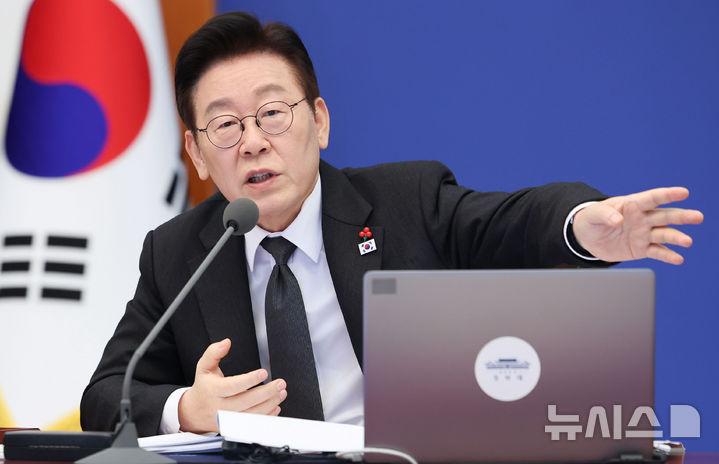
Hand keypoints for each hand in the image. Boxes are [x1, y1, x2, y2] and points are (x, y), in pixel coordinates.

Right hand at [178, 338, 286, 432]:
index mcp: (213, 390)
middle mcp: (221, 407)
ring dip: (270, 403)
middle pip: (246, 401)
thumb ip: (214, 352)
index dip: (249, 380)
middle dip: (266, 392)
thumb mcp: (204, 367)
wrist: (195, 412)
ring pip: (252, 414)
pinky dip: (267, 416)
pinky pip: (253, 425)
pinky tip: (276, 406)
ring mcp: (228, 419)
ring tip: (281, 392)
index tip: (263, 373)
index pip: (232, 386)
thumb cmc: (204, 387)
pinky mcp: (235, 427)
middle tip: (280, 383)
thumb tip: (226, 342)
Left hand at [572, 187, 703, 264]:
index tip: (684, 193)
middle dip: (681, 216)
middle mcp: (643, 218)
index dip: (668, 195)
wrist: (587, 237)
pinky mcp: (642, 249)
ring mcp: (644, 234)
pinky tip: (678, 259)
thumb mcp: (593, 214)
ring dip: (677, 238)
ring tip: (687, 241)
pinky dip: (668, 256)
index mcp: (632, 204)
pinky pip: (657, 252)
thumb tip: (617, 220)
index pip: (652, 198)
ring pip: (664, 234)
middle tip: (697, 217)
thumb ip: (604, 215)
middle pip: (665, 216)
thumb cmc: (591, 219)